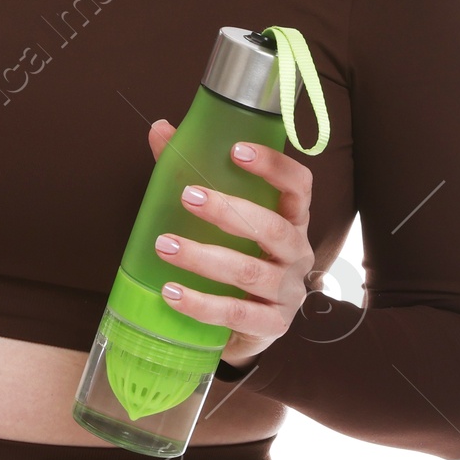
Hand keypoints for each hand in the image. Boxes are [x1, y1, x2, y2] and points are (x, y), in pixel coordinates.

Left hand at [145, 119, 316, 368]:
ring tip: (164, 245)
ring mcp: (289, 292)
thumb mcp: (218, 218)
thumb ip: (192, 173)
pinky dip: (201, 303)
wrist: (244, 328)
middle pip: (273, 228)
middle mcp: (298, 253)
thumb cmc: (234, 258)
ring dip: (204, 257)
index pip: (299, 186)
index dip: (274, 165)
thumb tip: (161, 131)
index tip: (235, 150)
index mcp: (292, 220)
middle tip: (187, 197)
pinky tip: (171, 292)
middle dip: (228, 211)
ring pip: (250, 272)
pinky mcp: (273, 325)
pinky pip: (236, 313)